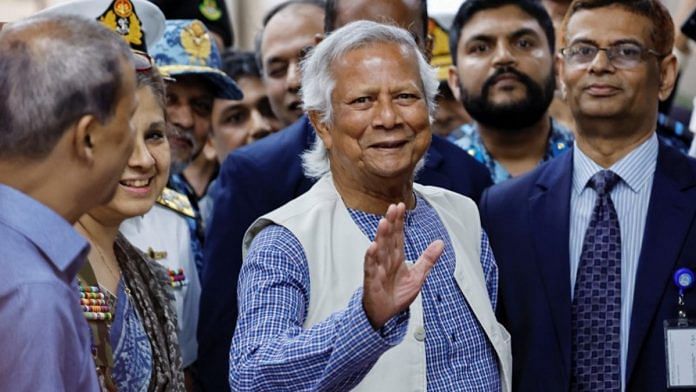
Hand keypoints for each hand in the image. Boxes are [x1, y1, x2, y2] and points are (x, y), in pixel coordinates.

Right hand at [362, 202, 443, 329]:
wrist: (386, 315)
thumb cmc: (397, 295)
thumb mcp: (418, 276)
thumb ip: (428, 259)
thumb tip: (440, 243)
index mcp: (396, 257)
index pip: (397, 235)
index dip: (398, 221)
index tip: (400, 206)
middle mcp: (386, 260)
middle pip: (388, 238)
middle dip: (390, 223)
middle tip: (392, 208)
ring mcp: (378, 269)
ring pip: (379, 250)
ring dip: (381, 236)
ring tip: (383, 222)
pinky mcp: (372, 281)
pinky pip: (371, 268)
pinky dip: (371, 258)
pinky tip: (372, 247)